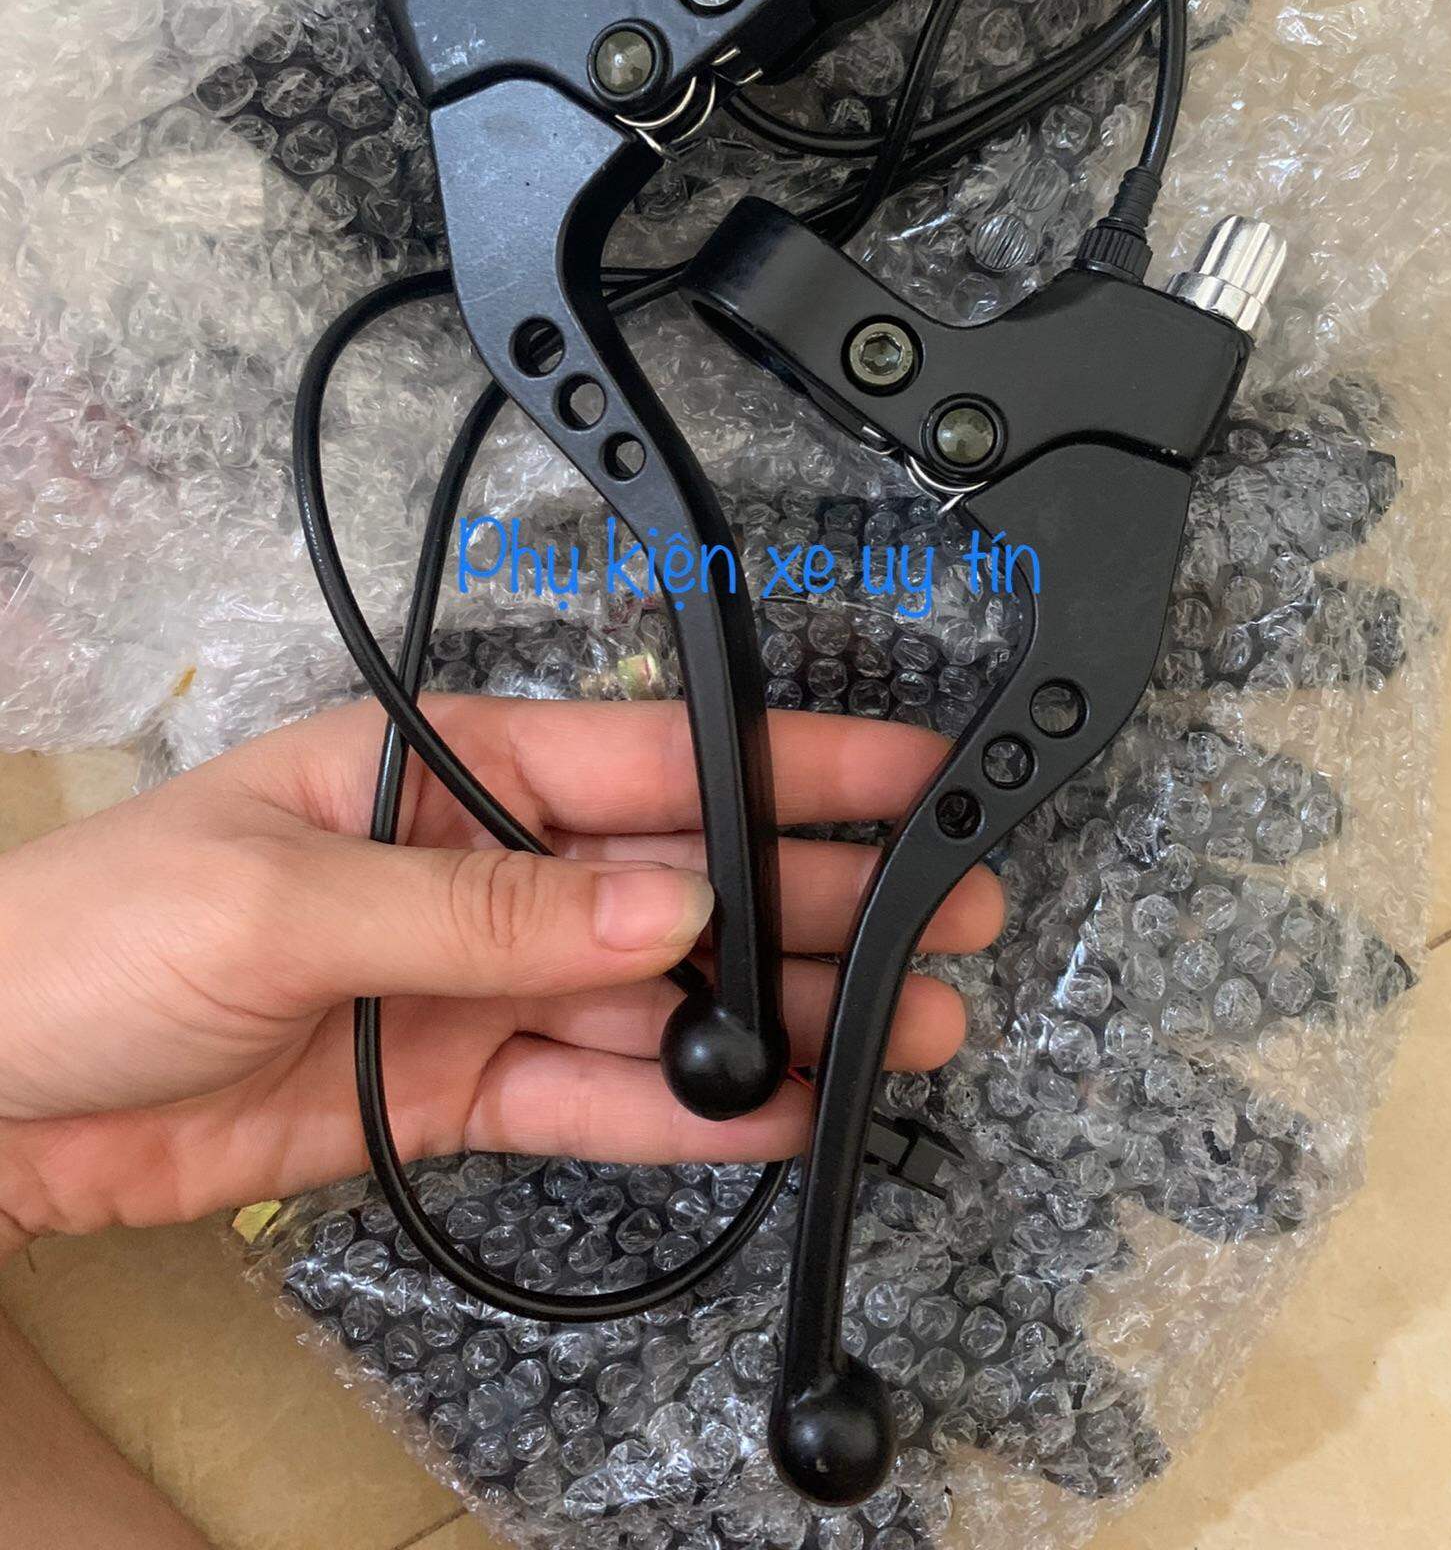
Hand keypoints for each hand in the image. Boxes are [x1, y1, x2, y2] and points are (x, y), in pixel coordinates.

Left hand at [0, 697, 1001, 1253]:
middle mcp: (475, 868)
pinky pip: (586, 1099)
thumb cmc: (87, 942)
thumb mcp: (289, 896)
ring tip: (899, 1031)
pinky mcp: (447, 1089)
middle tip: (944, 920)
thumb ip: (488, 908)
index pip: (646, 758)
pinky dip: (676, 1112)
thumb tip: (669, 894)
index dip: (785, 764)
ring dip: (771, 1016)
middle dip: (814, 895)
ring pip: (652, 998)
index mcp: (440, 769)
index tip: (905, 774)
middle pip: (677, 880)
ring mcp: (470, 984)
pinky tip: (769, 1111)